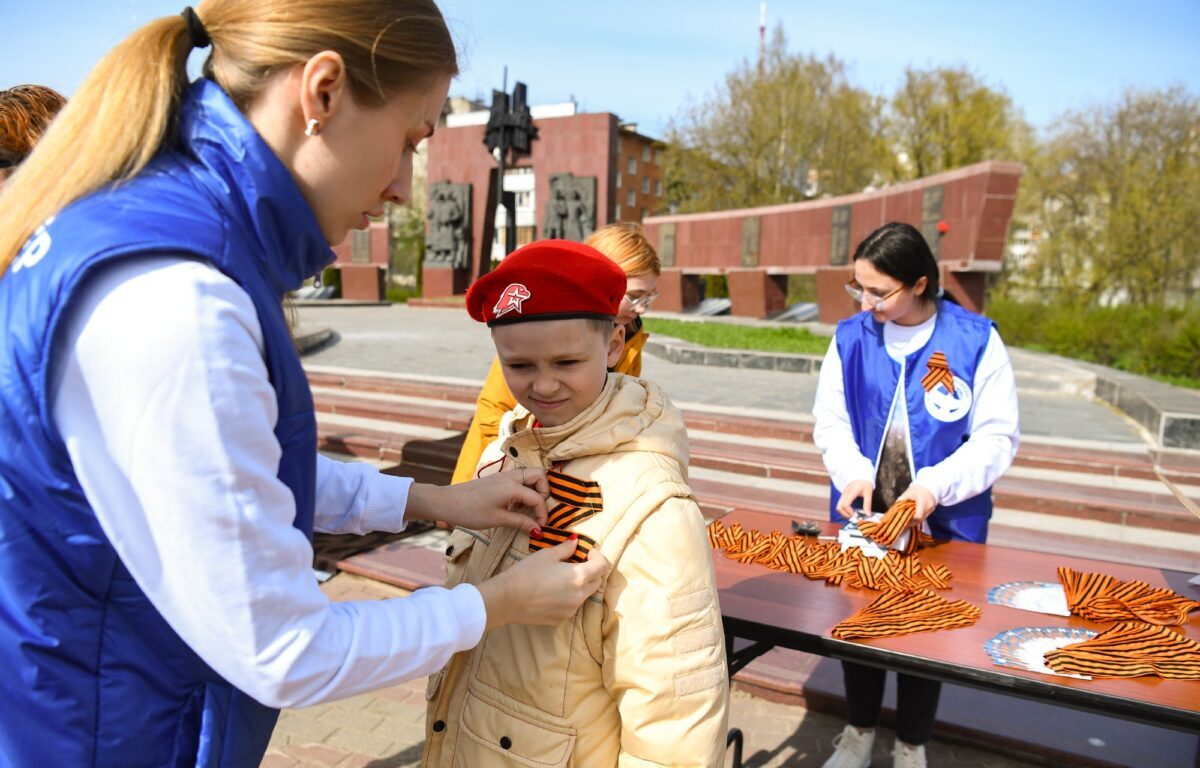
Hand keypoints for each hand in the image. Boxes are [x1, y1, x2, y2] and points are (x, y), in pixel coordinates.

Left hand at [407, 469, 549, 533]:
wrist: (446, 502)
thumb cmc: (470, 512)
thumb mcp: (497, 519)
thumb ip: (520, 522)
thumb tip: (538, 529)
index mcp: (512, 486)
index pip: (538, 497)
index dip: (543, 513)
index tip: (541, 527)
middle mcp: (511, 477)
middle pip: (539, 475)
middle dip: (545, 491)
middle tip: (539, 509)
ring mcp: (504, 476)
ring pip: (529, 475)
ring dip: (535, 489)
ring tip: (529, 508)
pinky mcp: (498, 479)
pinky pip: (519, 479)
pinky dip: (525, 489)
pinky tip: (517, 505)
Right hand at [476, 539, 610, 629]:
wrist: (507, 599)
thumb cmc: (526, 573)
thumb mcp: (546, 555)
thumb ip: (566, 548)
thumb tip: (575, 542)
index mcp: (579, 577)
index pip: (602, 566)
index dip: (598, 556)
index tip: (587, 552)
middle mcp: (579, 596)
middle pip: (596, 582)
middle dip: (591, 570)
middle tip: (577, 562)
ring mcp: (571, 610)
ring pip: (584, 595)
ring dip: (580, 585)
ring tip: (562, 577)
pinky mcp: (560, 619)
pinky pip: (571, 606)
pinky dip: (568, 597)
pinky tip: (552, 591)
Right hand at [836, 480, 873, 518]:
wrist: (860, 476)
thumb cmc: (865, 484)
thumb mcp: (868, 493)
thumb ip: (867, 504)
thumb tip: (868, 515)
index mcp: (851, 493)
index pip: (846, 504)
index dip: (849, 512)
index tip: (855, 515)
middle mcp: (845, 494)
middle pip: (839, 507)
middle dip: (845, 514)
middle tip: (853, 517)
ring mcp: (843, 495)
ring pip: (838, 507)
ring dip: (843, 513)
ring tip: (852, 515)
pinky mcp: (843, 496)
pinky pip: (840, 504)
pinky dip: (844, 510)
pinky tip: (850, 511)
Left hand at [899, 483, 936, 521]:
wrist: (929, 484)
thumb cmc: (917, 488)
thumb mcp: (908, 493)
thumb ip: (901, 500)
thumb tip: (894, 509)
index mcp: (923, 501)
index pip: (918, 516)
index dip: (911, 521)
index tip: (904, 522)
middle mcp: (929, 506)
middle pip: (920, 519)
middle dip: (912, 522)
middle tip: (904, 523)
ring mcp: (931, 508)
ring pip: (922, 519)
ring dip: (915, 520)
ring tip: (907, 520)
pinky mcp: (932, 509)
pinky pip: (924, 516)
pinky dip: (918, 517)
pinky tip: (912, 516)